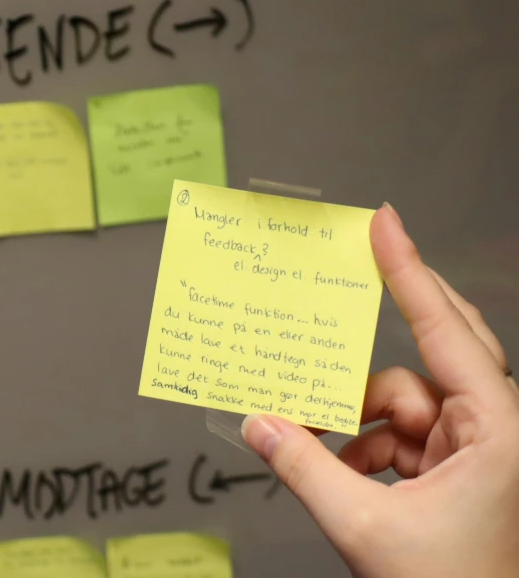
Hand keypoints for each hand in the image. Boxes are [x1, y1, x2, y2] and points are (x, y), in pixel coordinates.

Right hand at [242, 204, 518, 577]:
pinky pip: (400, 430)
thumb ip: (302, 468)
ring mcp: (476, 446)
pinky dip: (365, 445)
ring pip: (404, 397)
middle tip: (345, 291)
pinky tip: (344, 472)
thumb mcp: (365, 528)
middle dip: (387, 334)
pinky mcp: (456, 465)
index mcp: (499, 432)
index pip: (445, 331)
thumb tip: (258, 423)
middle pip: (436, 348)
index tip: (385, 224)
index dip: (409, 271)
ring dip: (358, 421)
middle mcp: (495, 428)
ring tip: (320, 448)